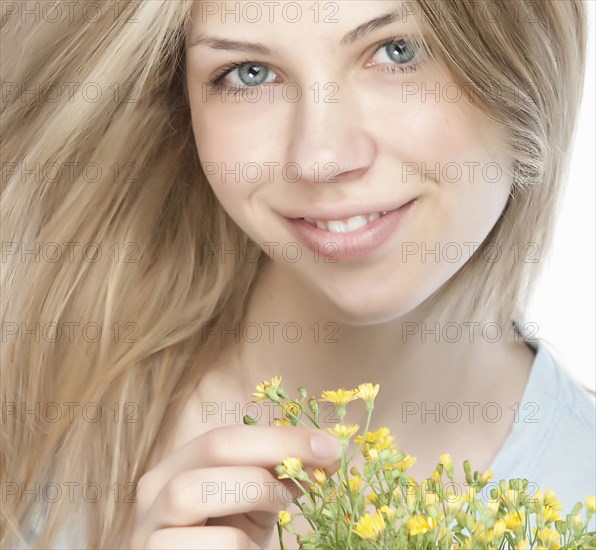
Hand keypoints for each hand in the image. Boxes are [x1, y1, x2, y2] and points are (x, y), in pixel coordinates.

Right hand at [127, 425, 342, 548]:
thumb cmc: (229, 542)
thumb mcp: (254, 502)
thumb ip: (278, 474)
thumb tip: (327, 451)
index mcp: (178, 465)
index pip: (225, 435)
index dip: (280, 436)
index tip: (330, 446)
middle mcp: (154, 490)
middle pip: (211, 447)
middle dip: (274, 452)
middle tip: (317, 471)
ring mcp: (147, 528)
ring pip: (190, 491)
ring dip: (252, 492)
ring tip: (279, 510)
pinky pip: (207, 544)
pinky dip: (241, 546)